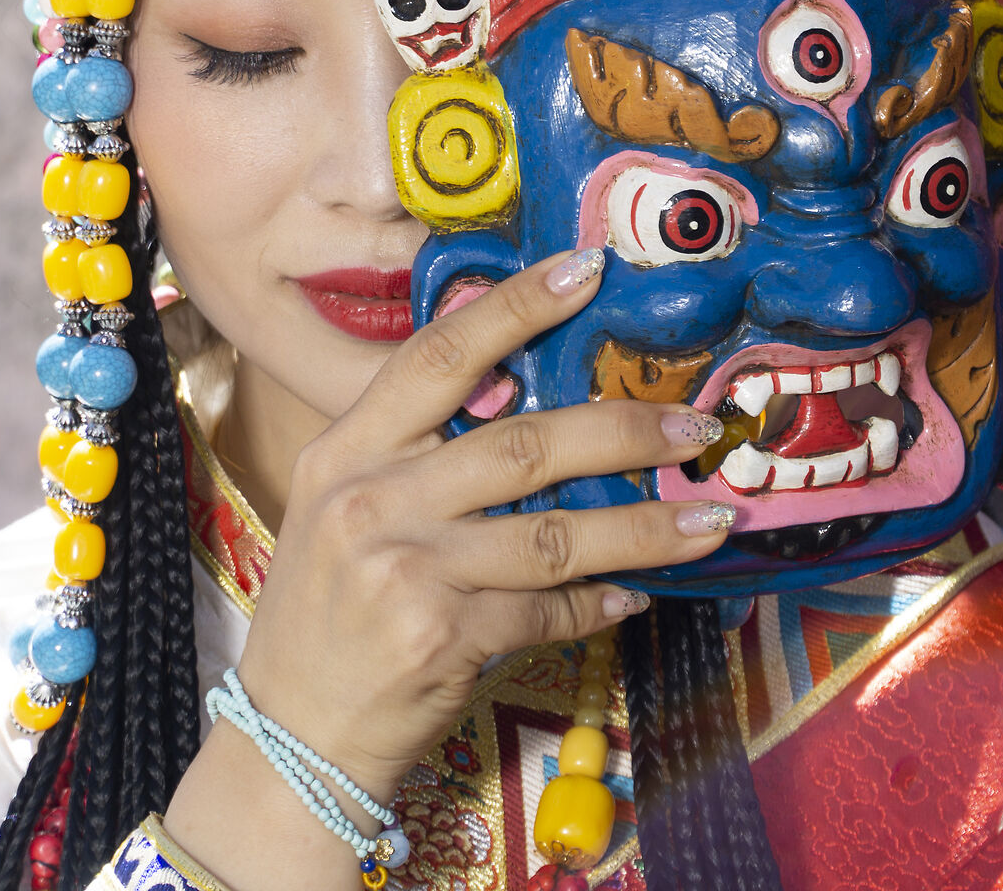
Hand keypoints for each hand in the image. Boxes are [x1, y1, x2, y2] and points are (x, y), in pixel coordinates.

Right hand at [162, 248, 732, 889]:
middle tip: (694, 425)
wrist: (292, 734)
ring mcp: (407, 570)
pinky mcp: (443, 637)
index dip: (516, 307)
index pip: (437, 356)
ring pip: (556, 535)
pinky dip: (600, 602)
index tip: (586, 269)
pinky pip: (549, 609)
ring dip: (645, 527)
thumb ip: (414, 449)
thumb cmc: (328, 613)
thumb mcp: (340, 508)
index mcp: (346, 451)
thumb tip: (519, 389)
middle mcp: (371, 499)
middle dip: (623, 430)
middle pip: (521, 443)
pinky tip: (635, 595)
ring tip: (710, 519)